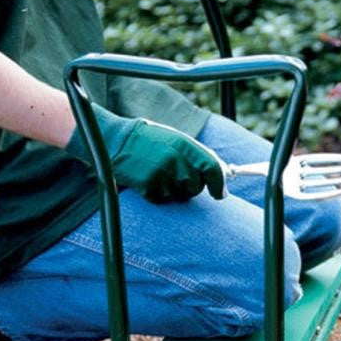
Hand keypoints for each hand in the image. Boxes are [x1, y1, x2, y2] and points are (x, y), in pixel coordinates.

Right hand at [66, 105, 225, 202]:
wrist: (119, 141)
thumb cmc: (153, 141)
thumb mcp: (177, 140)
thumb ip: (198, 156)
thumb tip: (221, 176)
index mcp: (185, 145)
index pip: (211, 168)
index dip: (219, 184)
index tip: (220, 193)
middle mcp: (175, 160)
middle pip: (196, 187)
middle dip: (192, 186)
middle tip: (178, 175)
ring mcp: (161, 174)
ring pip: (180, 196)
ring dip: (174, 190)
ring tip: (161, 173)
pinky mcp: (147, 186)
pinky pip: (163, 199)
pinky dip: (159, 194)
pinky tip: (150, 179)